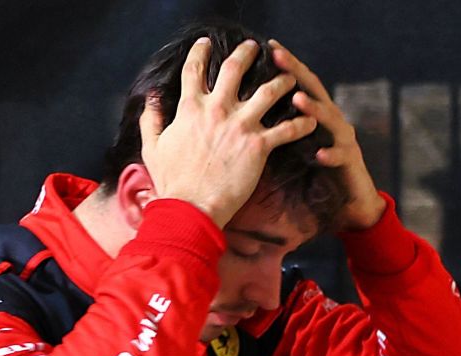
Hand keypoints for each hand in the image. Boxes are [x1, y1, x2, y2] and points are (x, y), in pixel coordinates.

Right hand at [138, 38, 316, 226]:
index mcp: (190, 108)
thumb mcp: (153, 147)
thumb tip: (150, 99)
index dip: (200, 52)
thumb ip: (152, 120)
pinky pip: (286, 130)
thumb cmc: (172, 181)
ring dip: (282, 82)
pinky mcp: (258, 147)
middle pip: (234, 69)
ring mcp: (240, 126)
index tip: (206, 43)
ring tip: (290, 77)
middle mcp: (217, 110)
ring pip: (268, 92)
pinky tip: (310, 121)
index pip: (194, 69)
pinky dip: (301, 124)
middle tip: (255, 48)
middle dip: (247, 53)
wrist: (192, 207)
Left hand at [268, 40, 386, 230]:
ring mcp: (343, 140)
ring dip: (314, 109)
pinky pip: (341, 156)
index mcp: (317, 114)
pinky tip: (320, 155)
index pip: (300, 83)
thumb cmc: (315, 175)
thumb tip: (248, 115)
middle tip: (279, 57)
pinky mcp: (351, 163)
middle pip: (315, 91)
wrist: (349, 204)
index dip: (287, 65)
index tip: (269, 46)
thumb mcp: (294, 147)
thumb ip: (279, 128)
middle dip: (297, 74)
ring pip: (330, 120)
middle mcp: (332, 121)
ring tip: (298, 100)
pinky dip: (331, 154)